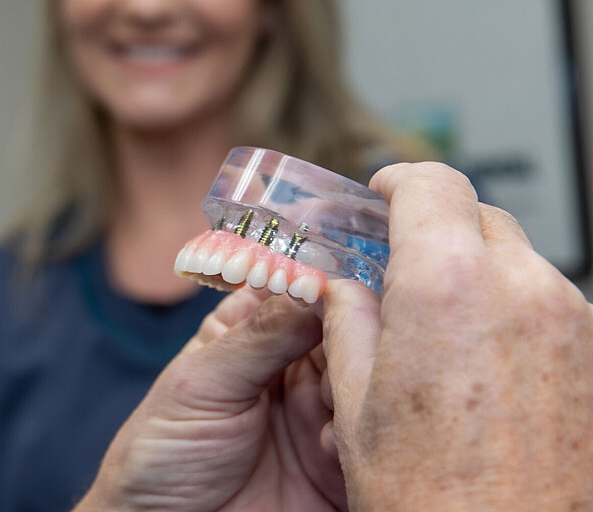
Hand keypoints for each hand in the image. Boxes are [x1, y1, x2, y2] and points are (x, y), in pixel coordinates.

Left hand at [76, 287, 345, 511]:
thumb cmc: (161, 451)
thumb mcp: (201, 382)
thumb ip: (258, 335)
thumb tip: (315, 286)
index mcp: (257, 333)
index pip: (305, 289)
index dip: (328, 282)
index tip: (342, 285)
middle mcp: (298, 369)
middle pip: (350, 332)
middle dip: (354, 334)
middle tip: (349, 341)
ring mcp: (323, 417)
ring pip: (370, 383)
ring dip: (359, 385)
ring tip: (327, 399)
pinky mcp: (341, 467)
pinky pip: (374, 443)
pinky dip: (362, 438)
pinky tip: (328, 443)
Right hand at [322, 162, 592, 510]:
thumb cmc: (435, 499)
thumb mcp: (359, 407)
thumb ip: (348, 325)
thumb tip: (343, 292)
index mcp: (448, 286)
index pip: (430, 185)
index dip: (397, 182)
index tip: (379, 194)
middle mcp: (521, 287)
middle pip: (476, 214)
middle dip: (432, 226)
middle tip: (395, 260)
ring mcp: (570, 319)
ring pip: (514, 256)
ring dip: (472, 269)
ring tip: (434, 324)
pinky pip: (543, 301)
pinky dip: (506, 306)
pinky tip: (475, 359)